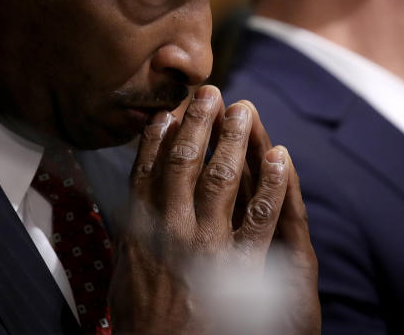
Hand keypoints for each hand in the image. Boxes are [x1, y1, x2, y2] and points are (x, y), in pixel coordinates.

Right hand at [108, 85, 319, 333]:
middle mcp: (169, 228)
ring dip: (232, 139)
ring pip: (220, 177)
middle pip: (184, 162)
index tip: (168, 111)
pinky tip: (279, 157)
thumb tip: (134, 207)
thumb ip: (132, 237)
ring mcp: (205, 243)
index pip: (146, 169)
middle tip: (210, 92)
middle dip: (198, 123)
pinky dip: (270, 182)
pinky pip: (260, 215)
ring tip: (243, 109)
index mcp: (138, 229)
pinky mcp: (238, 264)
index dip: (158, 137)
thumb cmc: (142, 322)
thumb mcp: (124, 274)